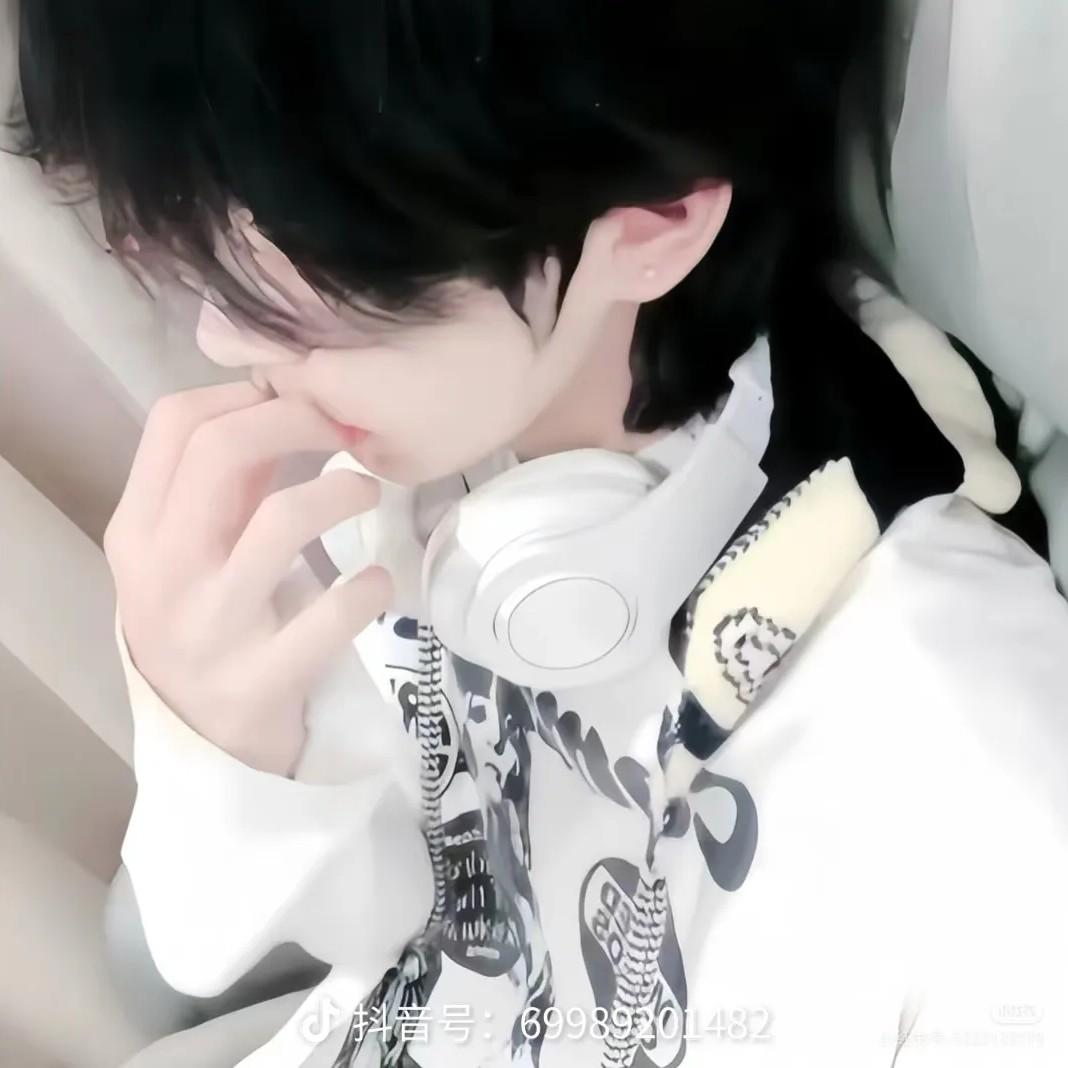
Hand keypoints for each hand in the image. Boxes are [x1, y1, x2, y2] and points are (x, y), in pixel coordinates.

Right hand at [104, 381, 391, 775]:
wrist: (203, 743)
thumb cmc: (204, 625)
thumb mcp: (191, 553)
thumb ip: (223, 486)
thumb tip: (282, 400)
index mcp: (138, 530)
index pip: (176, 423)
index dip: (247, 394)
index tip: (301, 400)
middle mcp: (163, 572)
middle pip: (223, 453)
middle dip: (298, 421)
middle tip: (347, 430)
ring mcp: (210, 629)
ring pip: (282, 520)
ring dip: (341, 491)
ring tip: (367, 492)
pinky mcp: (261, 680)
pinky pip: (332, 613)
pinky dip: (370, 586)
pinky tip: (377, 583)